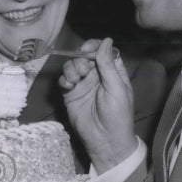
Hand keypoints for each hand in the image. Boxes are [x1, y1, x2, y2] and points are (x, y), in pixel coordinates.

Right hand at [59, 37, 136, 172]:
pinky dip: (64, 79)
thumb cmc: (117, 115)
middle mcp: (97, 76)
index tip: (87, 49)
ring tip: (75, 81)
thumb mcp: (116, 88)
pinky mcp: (71, 94)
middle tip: (83, 71)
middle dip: (81, 59)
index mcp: (113, 72)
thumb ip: (108, 65)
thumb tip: (106, 40)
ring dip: (71, 69)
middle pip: (85, 56)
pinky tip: (69, 86)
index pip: (103, 51)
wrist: (104, 140)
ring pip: (72, 66)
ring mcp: (83, 84)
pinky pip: (63, 79)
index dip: (94, 47)